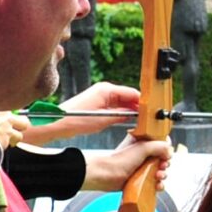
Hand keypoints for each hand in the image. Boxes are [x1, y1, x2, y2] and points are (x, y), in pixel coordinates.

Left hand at [15, 82, 144, 144]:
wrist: (59, 122)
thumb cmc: (76, 119)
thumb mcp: (103, 120)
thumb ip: (121, 115)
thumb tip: (134, 114)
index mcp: (107, 89)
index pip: (132, 93)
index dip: (143, 102)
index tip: (151, 112)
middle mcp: (105, 89)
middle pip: (129, 96)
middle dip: (138, 106)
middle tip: (148, 118)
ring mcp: (101, 94)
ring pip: (123, 101)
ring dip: (130, 109)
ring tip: (140, 120)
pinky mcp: (98, 101)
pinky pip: (115, 104)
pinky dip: (122, 111)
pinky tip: (127, 120)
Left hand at [80, 137, 172, 192]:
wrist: (107, 176)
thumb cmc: (119, 161)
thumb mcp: (142, 148)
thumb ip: (159, 146)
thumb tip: (169, 150)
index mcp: (142, 142)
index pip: (160, 142)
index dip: (165, 148)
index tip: (166, 153)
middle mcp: (143, 153)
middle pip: (163, 157)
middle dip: (165, 163)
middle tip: (162, 165)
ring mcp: (142, 167)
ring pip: (160, 170)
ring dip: (163, 174)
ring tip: (158, 176)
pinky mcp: (141, 179)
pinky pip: (155, 182)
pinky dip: (158, 184)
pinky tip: (157, 185)